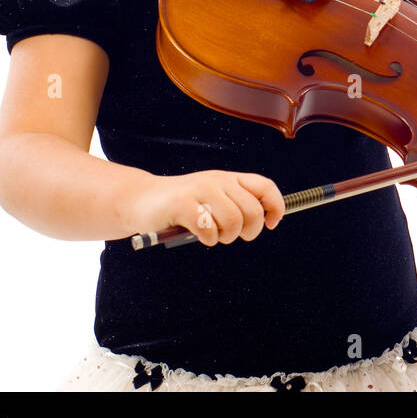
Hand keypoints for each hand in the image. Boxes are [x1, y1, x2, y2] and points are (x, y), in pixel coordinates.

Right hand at [129, 170, 285, 245]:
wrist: (141, 200)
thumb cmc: (181, 204)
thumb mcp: (213, 198)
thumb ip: (235, 204)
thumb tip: (263, 221)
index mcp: (229, 179)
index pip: (265, 187)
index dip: (275, 206)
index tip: (271, 224)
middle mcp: (217, 181)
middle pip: (252, 210)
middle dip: (249, 231)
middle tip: (233, 236)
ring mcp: (199, 190)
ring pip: (233, 220)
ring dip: (226, 236)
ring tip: (215, 236)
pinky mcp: (181, 204)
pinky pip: (208, 228)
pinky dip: (208, 239)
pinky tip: (200, 236)